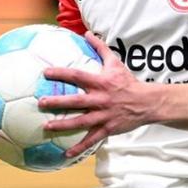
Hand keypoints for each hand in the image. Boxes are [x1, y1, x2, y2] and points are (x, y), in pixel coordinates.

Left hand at [37, 32, 151, 157]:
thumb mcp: (115, 62)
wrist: (146, 102)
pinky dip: (79, 148)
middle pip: (76, 101)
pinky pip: (91, 139)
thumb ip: (100, 48)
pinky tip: (66, 154)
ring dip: (63, 124)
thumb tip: (87, 33)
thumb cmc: (128, 81)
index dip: (61, 74)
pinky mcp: (107, 129)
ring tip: (46, 126)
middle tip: (40, 102)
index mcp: (100, 83)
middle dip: (57, 102)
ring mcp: (103, 115)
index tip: (45, 73)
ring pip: (80, 121)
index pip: (77, 76)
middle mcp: (100, 99)